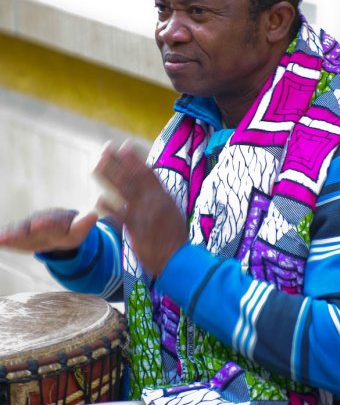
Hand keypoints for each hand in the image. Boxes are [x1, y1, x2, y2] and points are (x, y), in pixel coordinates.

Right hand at [0, 209, 97, 252]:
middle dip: (28, 229)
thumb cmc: (71, 229)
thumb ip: (84, 223)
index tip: (39, 224)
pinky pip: (13, 237)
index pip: (53, 221)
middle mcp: (42, 221)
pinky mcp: (22, 236)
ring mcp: (31, 228)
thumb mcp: (80, 229)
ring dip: (12, 235)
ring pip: (21, 231)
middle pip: (35, 225)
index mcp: (59, 219)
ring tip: (2, 239)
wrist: (60, 229)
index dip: (47, 223)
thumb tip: (94, 214)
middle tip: (23, 231)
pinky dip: (5, 238)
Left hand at [94, 141, 186, 275]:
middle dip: (117, 162)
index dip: (134, 159)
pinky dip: (109, 207)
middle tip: (105, 149)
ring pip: (124, 191)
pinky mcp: (136, 229)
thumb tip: (153, 183)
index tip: (123, 146)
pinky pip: (120, 215)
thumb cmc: (176, 237)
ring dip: (109, 177)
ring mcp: (145, 213)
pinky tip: (98, 199)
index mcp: (163, 196)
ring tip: (96, 166)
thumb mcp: (173, 211)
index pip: (147, 172)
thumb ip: (161, 197)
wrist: (179, 259)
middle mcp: (153, 201)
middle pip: (132, 177)